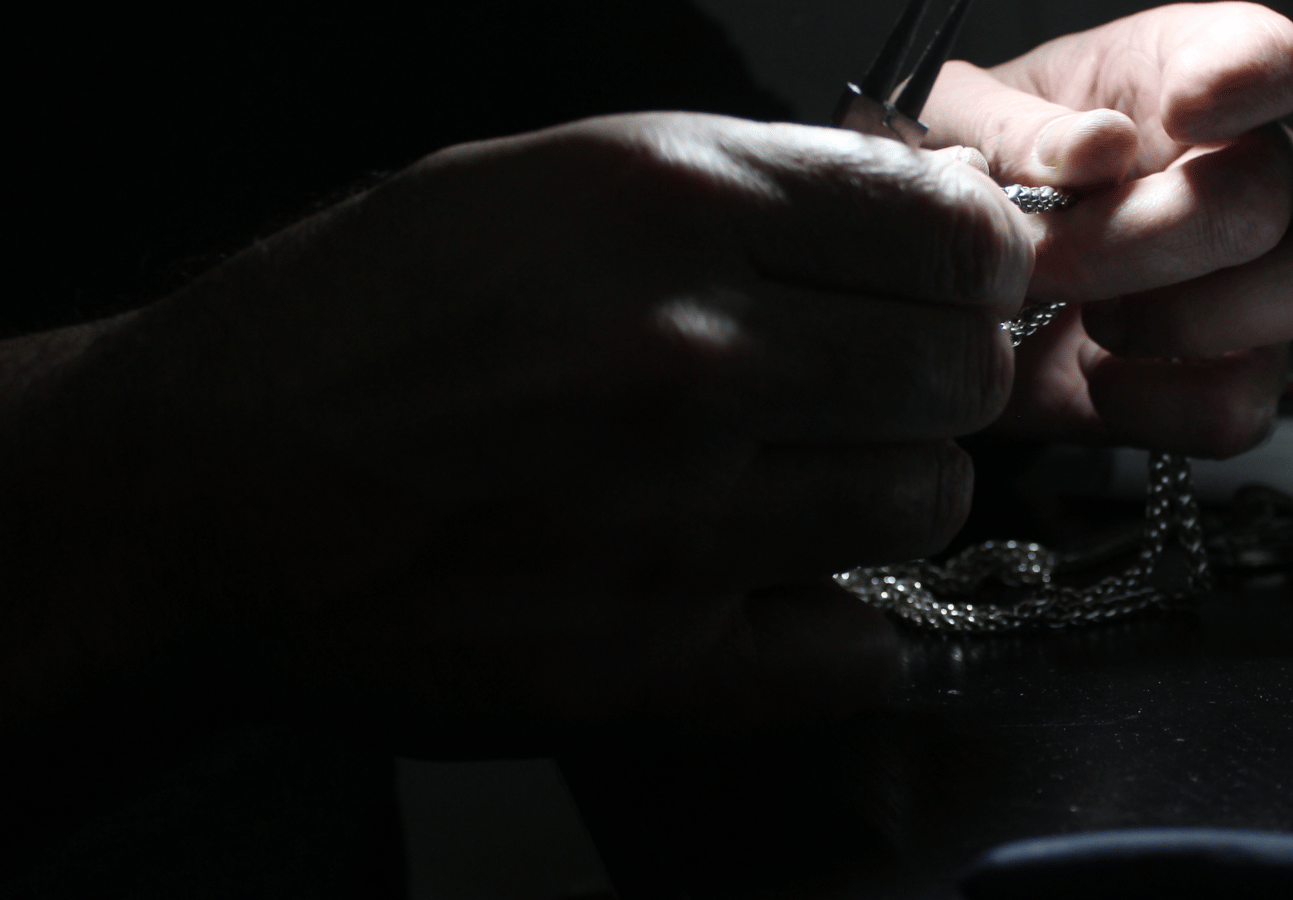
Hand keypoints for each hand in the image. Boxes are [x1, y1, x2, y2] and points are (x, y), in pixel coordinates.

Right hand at [2, 113, 1029, 742]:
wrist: (203, 491)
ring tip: (805, 474)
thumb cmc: (362, 325)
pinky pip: (860, 648)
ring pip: (925, 502)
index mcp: (665, 208)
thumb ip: (752, 185)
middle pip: (959, 371)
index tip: (956, 281)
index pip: (950, 233)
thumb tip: (924, 205)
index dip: (973, 260)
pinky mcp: (652, 665)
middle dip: (937, 370)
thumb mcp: (545, 180)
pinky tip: (785, 579)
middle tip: (875, 378)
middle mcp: (687, 357)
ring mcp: (676, 522)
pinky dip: (847, 616)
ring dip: (892, 486)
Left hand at [923, 2, 1292, 457]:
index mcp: (1173, 78)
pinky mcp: (1227, 376)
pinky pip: (1243, 401)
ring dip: (1181, 317)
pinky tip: (1097, 377)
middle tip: (1048, 256)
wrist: (932, 294)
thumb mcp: (948, 128)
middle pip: (1265, 194)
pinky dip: (1158, 403)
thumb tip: (1094, 147)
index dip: (1245, 79)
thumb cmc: (958, 182)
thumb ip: (1010, 125)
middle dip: (1139, 238)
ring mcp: (1252, 279)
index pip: (1269, 55)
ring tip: (1091, 317)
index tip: (1182, 110)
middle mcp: (1238, 170)